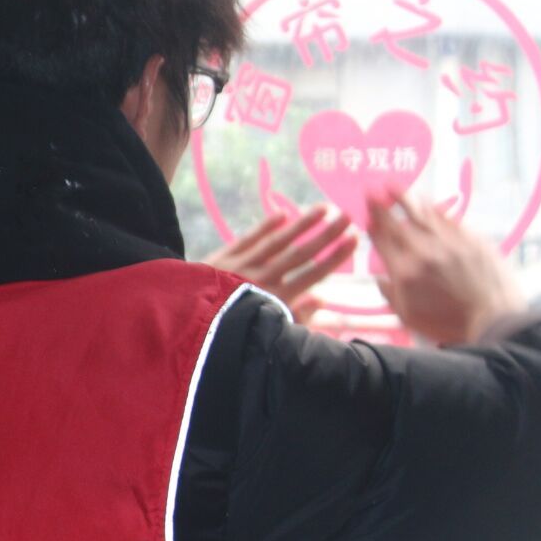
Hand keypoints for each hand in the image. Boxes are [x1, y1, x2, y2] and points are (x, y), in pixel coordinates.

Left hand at [204, 205, 356, 323]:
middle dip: (327, 235)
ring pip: (278, 241)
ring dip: (302, 224)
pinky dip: (265, 226)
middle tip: (348, 216)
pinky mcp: (222, 257)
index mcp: (275, 300)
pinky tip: (282, 214)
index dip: (335, 257)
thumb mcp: (267, 331)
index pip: (312, 274)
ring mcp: (242, 265)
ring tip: (324, 209)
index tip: (355, 239)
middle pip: (300, 254)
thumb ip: (296, 317)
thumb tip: (322, 299)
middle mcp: (261, 279)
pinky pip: (248, 239)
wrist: (185, 323)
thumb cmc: (230, 331)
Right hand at [366, 187, 523, 344]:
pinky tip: (429, 202)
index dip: (372, 225)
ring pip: (423, 214)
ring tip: (394, 186)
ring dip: (406, 198)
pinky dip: (437, 209)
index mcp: (405, 273)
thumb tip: (380, 278)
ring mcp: (450, 243)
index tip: (366, 214)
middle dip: (382, 205)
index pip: (382, 241)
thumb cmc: (450, 324)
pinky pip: (450, 218)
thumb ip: (391, 295)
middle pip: (398, 223)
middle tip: (371, 190)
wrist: (495, 321)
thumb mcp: (409, 318)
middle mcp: (425, 253)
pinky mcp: (473, 240)